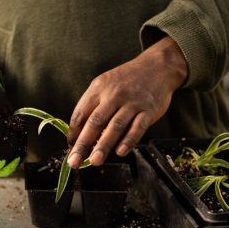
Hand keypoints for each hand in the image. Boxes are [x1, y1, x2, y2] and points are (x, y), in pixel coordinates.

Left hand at [67, 37, 186, 167]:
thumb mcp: (105, 84)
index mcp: (98, 89)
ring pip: (115, 126)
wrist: (158, 66)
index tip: (70, 148)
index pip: (81, 114)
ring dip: (104, 145)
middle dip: (83, 144)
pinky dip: (129, 140)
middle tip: (74, 161)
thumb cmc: (127, 79)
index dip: (73, 134)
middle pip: (95, 122)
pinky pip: (138, 127)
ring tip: (94, 161)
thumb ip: (93, 106)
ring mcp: (132, 103)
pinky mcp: (148, 110)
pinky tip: (121, 152)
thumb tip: (80, 133)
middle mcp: (113, 95)